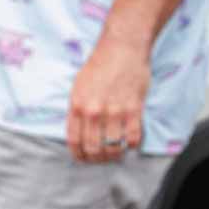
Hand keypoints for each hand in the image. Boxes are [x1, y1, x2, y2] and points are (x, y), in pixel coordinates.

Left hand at [66, 35, 149, 162]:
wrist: (121, 49)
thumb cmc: (99, 66)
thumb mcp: (78, 87)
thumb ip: (77, 109)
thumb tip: (79, 131)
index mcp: (77, 106)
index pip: (74, 140)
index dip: (78, 154)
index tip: (82, 159)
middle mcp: (93, 111)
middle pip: (93, 148)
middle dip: (96, 158)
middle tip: (100, 159)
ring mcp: (114, 112)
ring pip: (113, 147)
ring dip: (114, 155)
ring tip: (115, 153)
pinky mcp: (134, 109)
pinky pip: (133, 138)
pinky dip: (132, 145)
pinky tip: (129, 142)